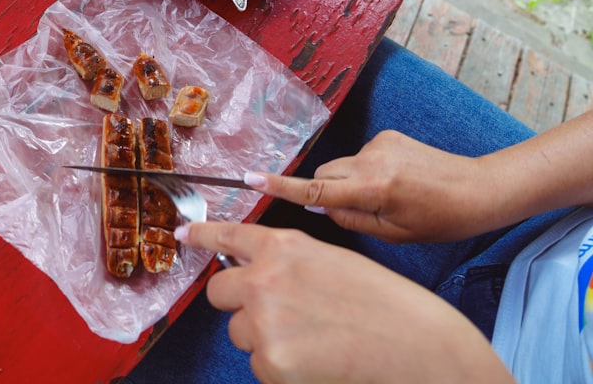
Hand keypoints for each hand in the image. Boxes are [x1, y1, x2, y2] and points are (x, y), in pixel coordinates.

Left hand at [183, 222, 514, 383]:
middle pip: (220, 292)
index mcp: (285, 247)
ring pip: (241, 334)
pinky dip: (282, 370)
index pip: (227, 236)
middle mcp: (266, 279)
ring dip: (266, 341)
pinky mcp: (271, 362)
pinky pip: (260, 367)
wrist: (421, 349)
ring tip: (316, 343)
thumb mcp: (333, 263)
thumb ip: (289, 262)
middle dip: (240, 305)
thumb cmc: (388, 307)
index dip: (202, 236)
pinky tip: (319, 364)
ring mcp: (264, 322)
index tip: (184, 235)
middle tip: (279, 317)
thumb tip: (255, 269)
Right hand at [249, 130, 498, 241]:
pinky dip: (366, 171)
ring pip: (341, 167)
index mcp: (373, 189)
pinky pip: (360, 157)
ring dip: (349, 182)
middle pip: (324, 175)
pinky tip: (396, 182)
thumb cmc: (439, 220)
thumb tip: (321, 206)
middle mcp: (371, 160)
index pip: (315, 190)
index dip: (280, 187)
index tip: (250, 179)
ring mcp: (379, 144)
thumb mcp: (393, 233)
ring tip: (386, 198)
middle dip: (326, 191)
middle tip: (355, 211)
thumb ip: (351, 219)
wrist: (478, 189)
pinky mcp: (387, 136)